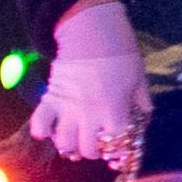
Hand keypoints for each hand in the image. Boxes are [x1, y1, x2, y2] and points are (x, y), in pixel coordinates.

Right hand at [31, 0, 147, 172]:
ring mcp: (68, 108)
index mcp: (114, 109)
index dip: (119, 148)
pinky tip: (47, 131)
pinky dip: (41, 131)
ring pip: (64, 144)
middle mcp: (90, 114)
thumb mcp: (139, 79)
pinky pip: (40, 123)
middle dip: (93, 150)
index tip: (118, 145)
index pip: (116, 143)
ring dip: (70, 145)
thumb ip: (141, 104)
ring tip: (74, 137)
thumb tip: (141, 121)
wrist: (91, 31)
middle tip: (95, 141)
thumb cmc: (120, 54)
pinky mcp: (50, 99)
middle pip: (88, 150)